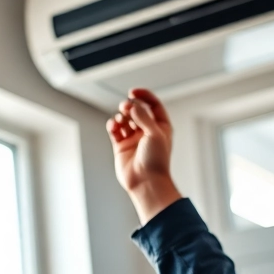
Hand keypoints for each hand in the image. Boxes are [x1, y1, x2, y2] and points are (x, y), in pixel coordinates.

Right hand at [106, 88, 181, 224]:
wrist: (146, 182)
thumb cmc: (156, 160)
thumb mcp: (155, 133)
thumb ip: (143, 116)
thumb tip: (132, 104)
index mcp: (160, 126)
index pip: (153, 104)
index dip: (143, 96)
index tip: (132, 92)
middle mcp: (147, 131)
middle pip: (136, 110)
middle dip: (129, 106)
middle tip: (125, 107)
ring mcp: (133, 138)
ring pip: (124, 119)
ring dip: (120, 116)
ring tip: (120, 121)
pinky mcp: (121, 146)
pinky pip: (115, 130)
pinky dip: (112, 125)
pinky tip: (113, 126)